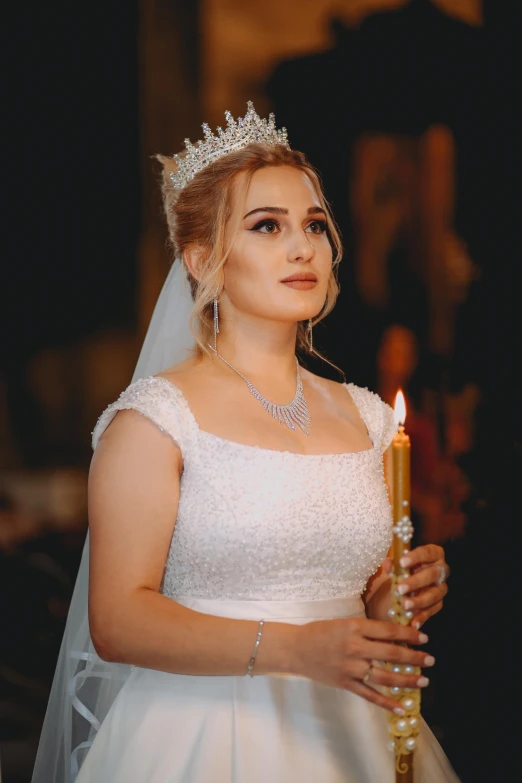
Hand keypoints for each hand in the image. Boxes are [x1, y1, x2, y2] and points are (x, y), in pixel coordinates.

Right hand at [293, 616, 433, 713]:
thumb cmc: (320, 631)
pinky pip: (370, 695)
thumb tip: (393, 635)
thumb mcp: (344, 622)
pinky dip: (386, 703)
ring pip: (385, 676)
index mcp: (355, 627)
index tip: (424, 638)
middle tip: (431, 660)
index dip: (409, 635)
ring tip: (424, 681)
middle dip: (414, 657)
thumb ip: (366, 629)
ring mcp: (351, 667)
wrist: (296, 648)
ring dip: (407, 680)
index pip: (389, 631)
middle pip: (391, 653)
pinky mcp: (346, 683)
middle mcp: (355, 647)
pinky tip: (401, 708)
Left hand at [382, 544, 448, 628]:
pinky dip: (423, 616)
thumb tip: (388, 564)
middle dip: (416, 582)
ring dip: (419, 600)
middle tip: (400, 588)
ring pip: (435, 594)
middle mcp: (441, 570)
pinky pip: (433, 609)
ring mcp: (441, 587)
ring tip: (404, 605)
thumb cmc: (403, 569)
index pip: (428, 552)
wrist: (405, 585)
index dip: (416, 557)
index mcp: (433, 554)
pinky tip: (413, 622)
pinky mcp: (439, 602)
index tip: (402, 562)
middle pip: (433, 574)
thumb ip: (392, 564)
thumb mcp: (396, 565)